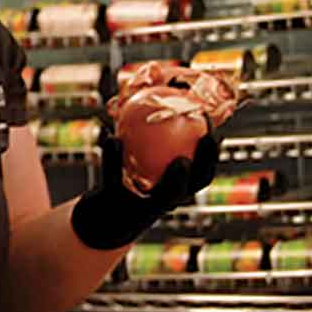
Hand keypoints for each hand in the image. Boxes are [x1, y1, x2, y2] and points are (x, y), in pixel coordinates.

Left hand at [68, 123, 218, 249]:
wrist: (96, 217)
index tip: (215, 130)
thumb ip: (151, 133)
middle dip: (205, 166)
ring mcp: (141, 210)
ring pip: (164, 197)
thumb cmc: (123, 178)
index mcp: (172, 189)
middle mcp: (162, 202)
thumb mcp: (137, 155)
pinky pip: (115, 180)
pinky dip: (112, 159)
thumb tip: (162, 95)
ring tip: (182, 160)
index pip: (200, 174)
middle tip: (209, 140)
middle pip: (191, 187)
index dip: (211, 154)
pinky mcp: (114, 207)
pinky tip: (111, 137)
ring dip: (176, 180)